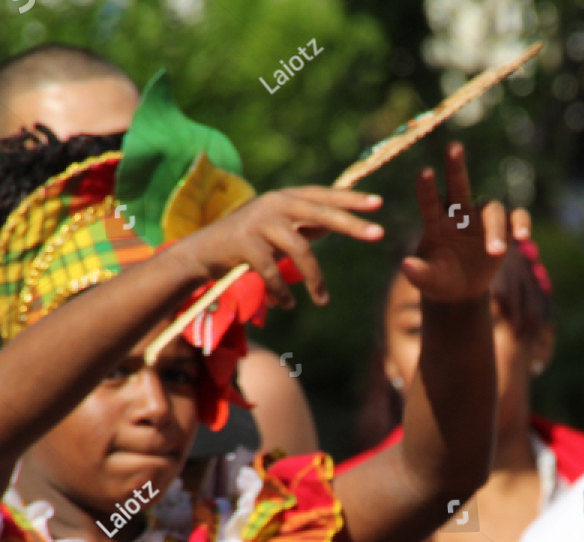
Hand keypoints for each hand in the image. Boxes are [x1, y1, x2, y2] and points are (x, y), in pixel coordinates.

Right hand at [185, 187, 383, 309]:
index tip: (379, 203)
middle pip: (319, 213)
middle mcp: (273, 204)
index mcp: (285, 198)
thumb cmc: (247, 242)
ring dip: (315, 279)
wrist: (204, 252)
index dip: (350, 199)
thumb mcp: (277, 230)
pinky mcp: (245, 244)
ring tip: (322, 301)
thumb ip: (303, 226)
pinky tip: (289, 304)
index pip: (324, 195)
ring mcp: (258, 222)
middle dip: (350, 224)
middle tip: (379, 233)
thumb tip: (333, 225)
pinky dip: (283, 291)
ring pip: (299, 249)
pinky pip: (274, 271)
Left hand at [403, 143, 531, 303]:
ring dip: (494, 229)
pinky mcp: (504, 229)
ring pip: (492, 209)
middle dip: (455, 166)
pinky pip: (516, 218)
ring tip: (494, 252)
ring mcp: (483, 219)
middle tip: (453, 147)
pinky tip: (522, 236)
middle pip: (458, 184)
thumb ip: (419, 274)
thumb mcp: (428, 281)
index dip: (427, 186)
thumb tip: (406, 266)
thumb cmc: (440, 281)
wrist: (461, 291)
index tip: (424, 172)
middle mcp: (459, 213)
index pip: (430, 201)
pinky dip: (521, 223)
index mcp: (437, 223)